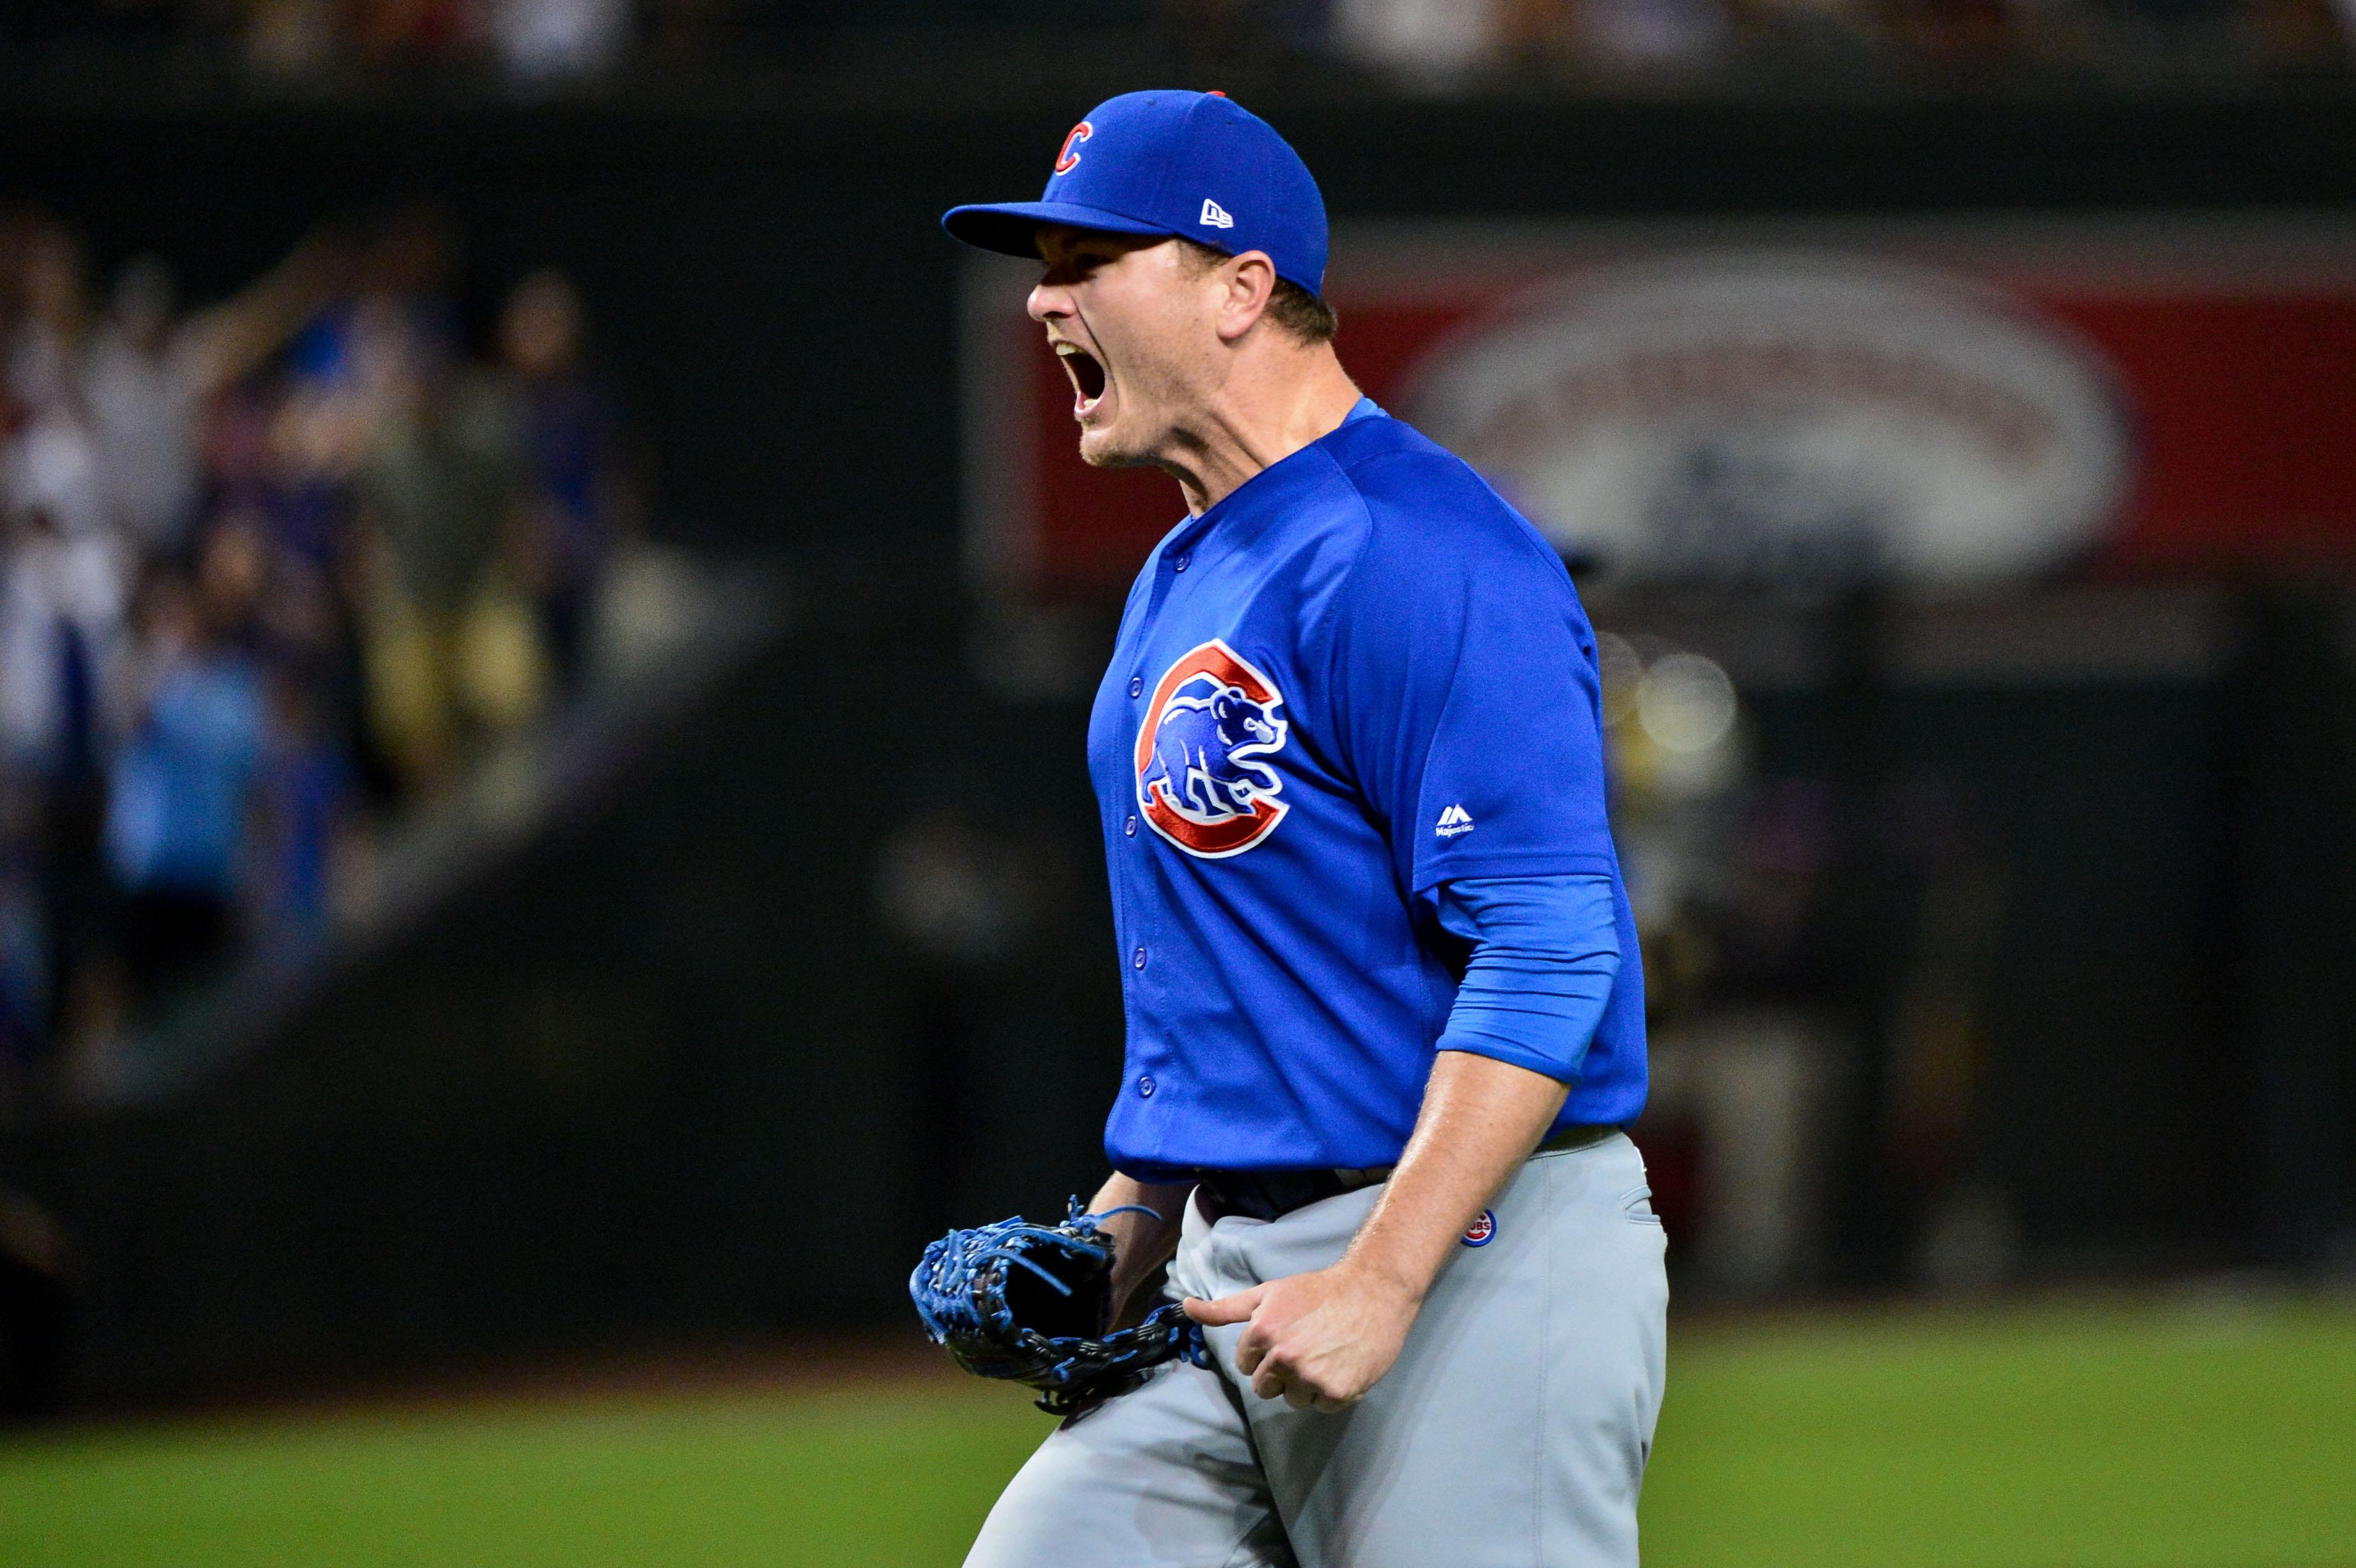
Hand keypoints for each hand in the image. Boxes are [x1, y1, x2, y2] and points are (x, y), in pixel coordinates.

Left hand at [1183, 1263, 1418, 1410]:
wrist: (1374, 1291)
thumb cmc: (1318, 1291)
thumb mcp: (1268, 1293)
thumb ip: (1225, 1307)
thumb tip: (1185, 1306)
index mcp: (1262, 1332)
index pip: (1244, 1365)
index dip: (1262, 1353)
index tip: (1284, 1337)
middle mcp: (1283, 1356)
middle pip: (1263, 1388)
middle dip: (1279, 1373)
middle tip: (1305, 1348)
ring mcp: (1310, 1377)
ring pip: (1291, 1400)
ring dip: (1304, 1385)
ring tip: (1324, 1355)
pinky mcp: (1337, 1392)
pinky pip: (1320, 1406)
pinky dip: (1330, 1392)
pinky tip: (1340, 1365)